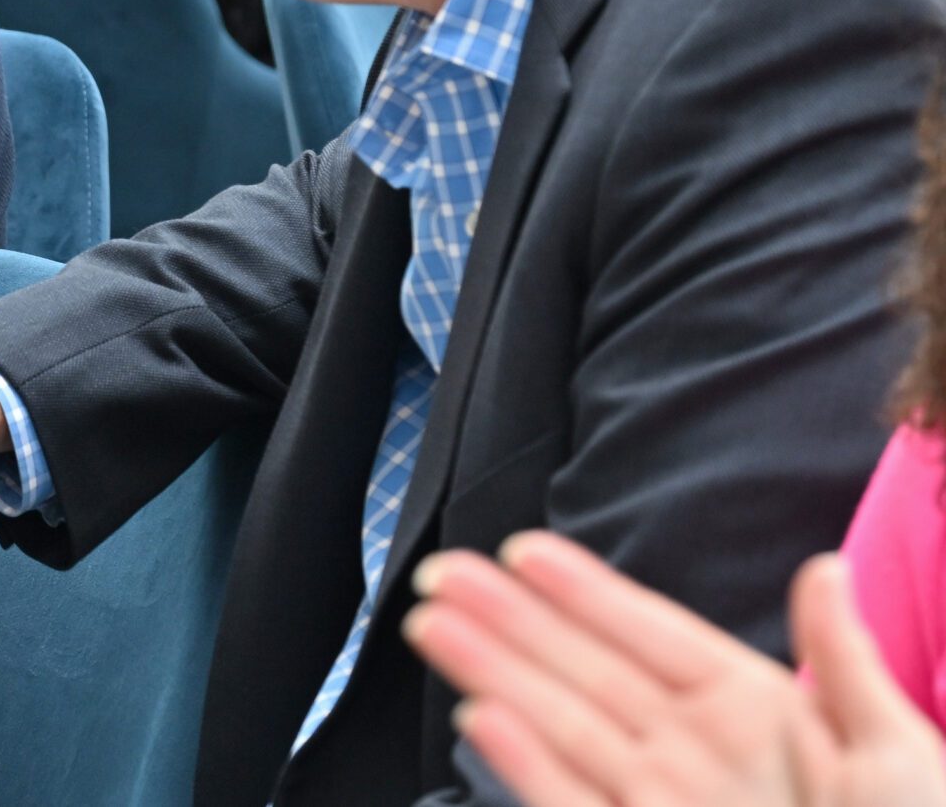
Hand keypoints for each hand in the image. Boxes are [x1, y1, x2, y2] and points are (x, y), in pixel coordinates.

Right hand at [403, 532, 945, 806]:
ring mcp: (659, 804)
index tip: (523, 551)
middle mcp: (693, 753)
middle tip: (443, 572)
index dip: (584, 592)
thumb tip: (821, 568)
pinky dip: (525, 764)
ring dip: (495, 672)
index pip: (649, 634)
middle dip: (509, 618)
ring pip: (560, 724)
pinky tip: (483, 718)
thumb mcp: (897, 754)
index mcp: (754, 713)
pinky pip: (570, 801)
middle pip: (582, 669)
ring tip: (435, 622)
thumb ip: (844, 662)